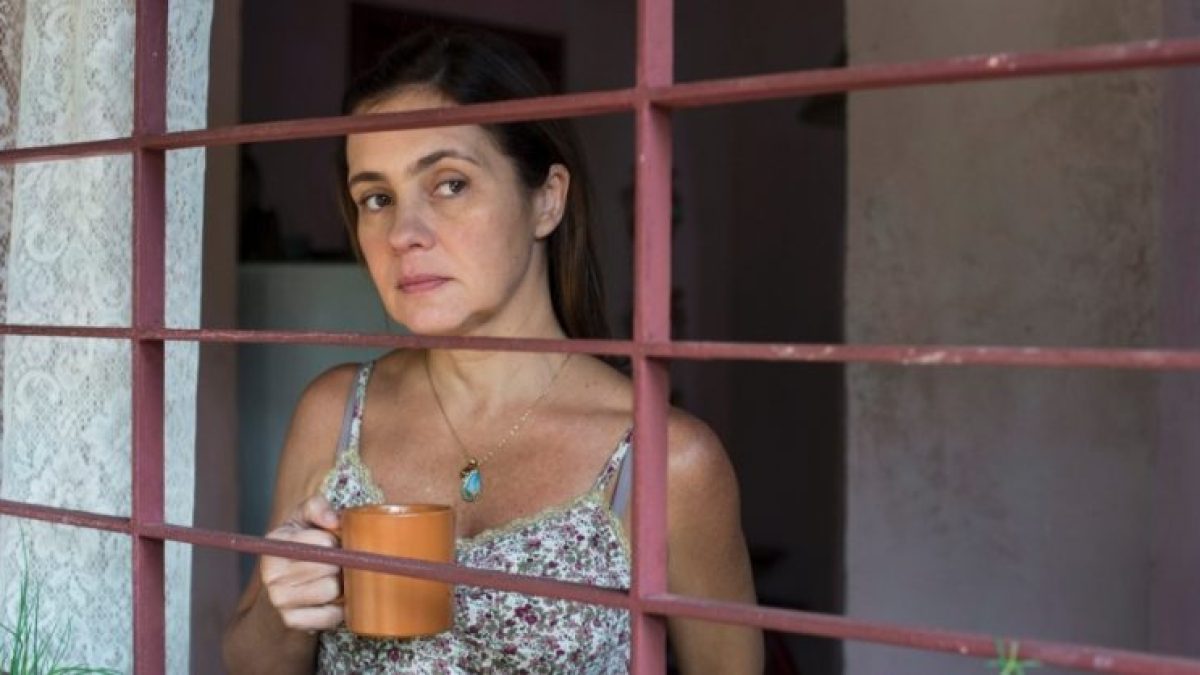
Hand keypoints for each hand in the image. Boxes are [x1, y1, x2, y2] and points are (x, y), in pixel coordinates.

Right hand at [261, 494, 343, 632]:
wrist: (280, 593)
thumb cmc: (300, 549)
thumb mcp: (303, 520)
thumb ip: (317, 507)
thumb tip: (334, 521)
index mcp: (276, 543)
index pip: (322, 541)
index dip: (336, 541)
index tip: (333, 543)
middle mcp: (271, 572)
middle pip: (329, 566)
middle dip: (341, 564)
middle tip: (337, 564)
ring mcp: (279, 600)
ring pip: (331, 590)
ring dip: (341, 586)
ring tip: (333, 580)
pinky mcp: (292, 621)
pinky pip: (331, 615)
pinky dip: (338, 609)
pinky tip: (330, 601)